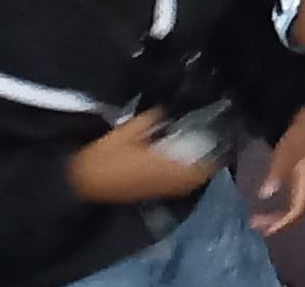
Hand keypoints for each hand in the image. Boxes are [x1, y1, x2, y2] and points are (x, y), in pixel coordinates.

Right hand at [67, 111, 224, 205]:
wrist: (83, 182)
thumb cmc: (104, 155)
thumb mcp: (127, 130)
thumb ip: (152, 120)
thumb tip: (170, 110)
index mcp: (164, 164)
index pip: (200, 163)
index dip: (214, 152)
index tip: (221, 135)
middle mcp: (167, 180)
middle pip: (199, 176)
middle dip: (209, 161)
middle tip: (213, 142)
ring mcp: (159, 190)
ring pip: (189, 184)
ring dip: (198, 170)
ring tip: (202, 151)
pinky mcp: (151, 194)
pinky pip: (178, 187)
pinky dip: (185, 177)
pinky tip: (182, 164)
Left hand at [250, 105, 304, 233]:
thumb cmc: (300, 135)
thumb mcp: (287, 152)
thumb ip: (278, 172)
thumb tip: (265, 195)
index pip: (297, 210)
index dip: (282, 223)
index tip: (265, 230)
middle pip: (296, 212)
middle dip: (277, 222)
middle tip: (255, 225)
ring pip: (294, 207)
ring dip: (277, 215)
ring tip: (258, 219)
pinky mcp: (301, 178)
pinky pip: (292, 199)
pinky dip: (279, 206)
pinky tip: (268, 204)